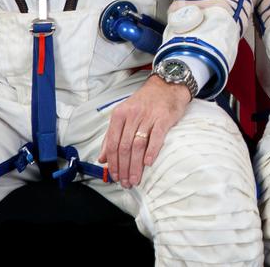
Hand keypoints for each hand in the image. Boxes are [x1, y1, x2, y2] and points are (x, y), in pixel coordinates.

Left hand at [98, 73, 192, 187]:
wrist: (167, 86)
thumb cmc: (145, 102)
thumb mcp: (124, 115)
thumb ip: (111, 136)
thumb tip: (102, 159)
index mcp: (119, 115)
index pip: (112, 143)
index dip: (113, 163)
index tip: (115, 176)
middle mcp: (132, 115)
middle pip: (124, 147)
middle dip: (123, 168)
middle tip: (126, 182)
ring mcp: (148, 116)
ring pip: (138, 145)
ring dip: (135, 166)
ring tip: (135, 179)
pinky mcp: (163, 118)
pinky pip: (156, 137)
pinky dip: (151, 151)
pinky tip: (148, 163)